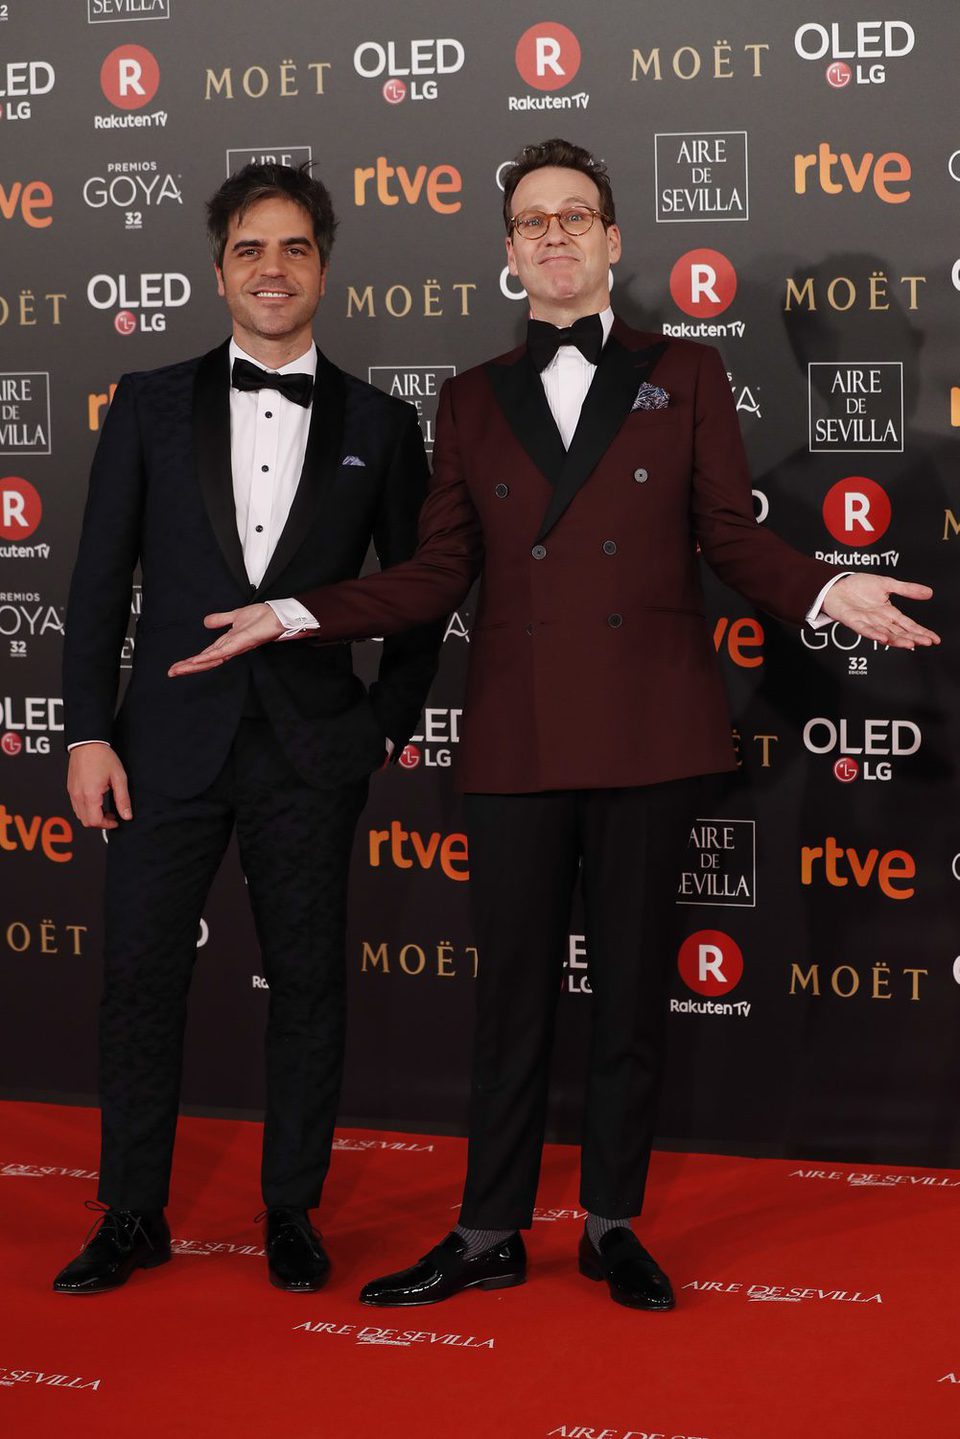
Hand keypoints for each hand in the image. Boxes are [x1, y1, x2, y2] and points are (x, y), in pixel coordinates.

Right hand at [67, 744, 131, 829]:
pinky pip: (76, 806)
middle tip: (112, 816)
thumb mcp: (119, 778)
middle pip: (86, 822)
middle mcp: (78, 796)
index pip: (95, 821)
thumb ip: (123, 799)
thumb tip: (126, 815)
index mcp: (90, 795)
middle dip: (100, 822)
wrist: (87, 743)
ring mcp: (72, 792)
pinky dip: (86, 809)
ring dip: (92, 816)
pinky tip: (96, 801)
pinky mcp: (70, 788)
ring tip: (105, 808)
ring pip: (80, 815)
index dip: (107, 825)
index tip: (116, 821)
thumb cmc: (102, 757)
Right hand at [167, 603, 283, 675]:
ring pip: (212, 660)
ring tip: (179, 669)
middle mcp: (231, 649)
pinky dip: (209, 657)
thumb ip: (220, 620)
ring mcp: (236, 647)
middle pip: (206, 661)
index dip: (191, 661)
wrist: (279, 615)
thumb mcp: (235, 616)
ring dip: (194, 665)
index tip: (176, 667)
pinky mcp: (242, 643)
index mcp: (228, 643)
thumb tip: (205, 622)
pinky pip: (223, 652)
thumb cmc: (263, 617)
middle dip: (188, 667)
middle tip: (171, 672)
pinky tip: (197, 660)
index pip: (206, 655)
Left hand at [820, 574, 939, 648]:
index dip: (921, 632)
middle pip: (899, 632)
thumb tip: (929, 592)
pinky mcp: (852, 621)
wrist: (836, 584)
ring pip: (884, 633)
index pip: (908, 625)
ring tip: (910, 644)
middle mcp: (879, 620)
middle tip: (926, 643)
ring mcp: (866, 622)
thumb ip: (907, 589)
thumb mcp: (887, 584)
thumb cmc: (858, 586)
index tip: (934, 639)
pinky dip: (873, 634)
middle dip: (913, 638)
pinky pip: (864, 629)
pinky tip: (883, 638)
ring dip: (897, 639)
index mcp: (888, 612)